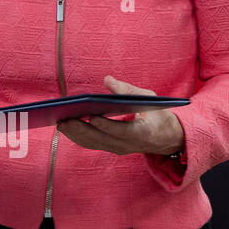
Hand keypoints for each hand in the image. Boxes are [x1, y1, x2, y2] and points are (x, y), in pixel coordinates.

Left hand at [57, 75, 184, 156]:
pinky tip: (65, 127)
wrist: (168, 138)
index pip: (121, 131)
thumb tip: (107, 80)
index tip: (91, 116)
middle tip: (65, 119)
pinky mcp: (112, 148)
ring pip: (94, 143)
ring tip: (60, 122)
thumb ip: (127, 90)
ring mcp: (120, 149)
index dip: (106, 125)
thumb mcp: (149, 99)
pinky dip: (78, 137)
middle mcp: (129, 145)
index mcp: (143, 133)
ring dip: (75, 134)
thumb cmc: (158, 115)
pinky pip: (93, 144)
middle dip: (82, 129)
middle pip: (102, 139)